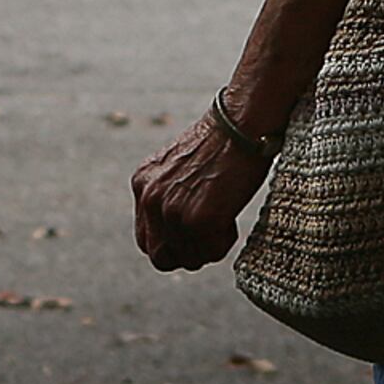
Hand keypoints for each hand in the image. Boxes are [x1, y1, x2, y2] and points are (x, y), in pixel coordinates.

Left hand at [131, 115, 266, 273]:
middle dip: (187, 253)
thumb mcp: (177, 168)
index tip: (193, 235)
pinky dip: (225, 241)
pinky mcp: (199, 220)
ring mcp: (173, 211)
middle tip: (209, 234)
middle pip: (161, 257)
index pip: (146, 240)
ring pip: (189, 259)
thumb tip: (173, 234)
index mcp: (142, 184)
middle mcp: (151, 199)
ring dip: (209, 246)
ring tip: (223, 216)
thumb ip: (166, 197)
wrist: (241, 124)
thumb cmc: (220, 143)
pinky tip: (230, 214)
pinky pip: (212, 252)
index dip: (172, 244)